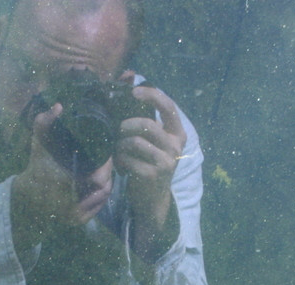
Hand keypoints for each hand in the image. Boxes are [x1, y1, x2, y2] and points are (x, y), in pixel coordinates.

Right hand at [11, 103, 113, 250]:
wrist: (27, 197)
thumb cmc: (36, 168)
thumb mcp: (38, 145)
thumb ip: (44, 123)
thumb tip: (59, 106)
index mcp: (66, 183)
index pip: (99, 176)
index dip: (106, 164)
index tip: (106, 153)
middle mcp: (73, 202)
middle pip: (105, 186)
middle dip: (108, 172)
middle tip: (108, 160)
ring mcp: (76, 214)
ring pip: (103, 197)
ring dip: (107, 182)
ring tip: (106, 170)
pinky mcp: (78, 221)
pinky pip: (98, 207)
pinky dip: (101, 195)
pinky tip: (101, 184)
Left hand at [114, 79, 186, 258]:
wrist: (152, 198)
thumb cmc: (149, 162)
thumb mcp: (153, 139)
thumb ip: (145, 113)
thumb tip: (130, 76)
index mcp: (178, 133)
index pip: (168, 106)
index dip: (151, 95)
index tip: (134, 91)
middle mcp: (176, 146)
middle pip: (146, 124)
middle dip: (125, 125)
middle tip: (116, 130)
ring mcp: (166, 162)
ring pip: (135, 142)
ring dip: (120, 145)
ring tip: (117, 151)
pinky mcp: (154, 175)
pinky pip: (128, 159)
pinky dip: (119, 160)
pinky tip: (120, 165)